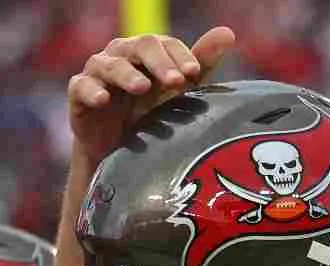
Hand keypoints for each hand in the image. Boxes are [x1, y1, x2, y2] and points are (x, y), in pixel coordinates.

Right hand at [67, 26, 235, 164]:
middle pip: (139, 47)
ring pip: (110, 64)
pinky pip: (82, 86)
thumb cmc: (152, 110)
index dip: (180, 55)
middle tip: (176, 81)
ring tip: (143, 87)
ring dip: (127, 74)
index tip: (195, 72)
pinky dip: (92, 91)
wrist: (120, 147)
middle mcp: (123, 55)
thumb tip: (228, 33)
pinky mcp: (80, 94)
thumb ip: (201, 63)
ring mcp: (99, 73)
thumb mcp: (178, 90)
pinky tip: (104, 99)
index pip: (165, 43)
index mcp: (148, 52)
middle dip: (159, 62)